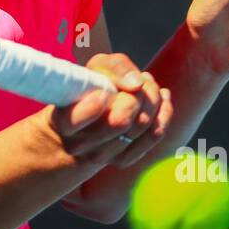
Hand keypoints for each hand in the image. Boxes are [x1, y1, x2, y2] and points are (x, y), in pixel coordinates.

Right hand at [40, 53, 171, 169]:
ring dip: (153, 98)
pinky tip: (160, 99)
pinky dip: (164, 112)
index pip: (78, 119)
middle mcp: (80, 145)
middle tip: (140, 80)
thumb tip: (136, 84)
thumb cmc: (91, 87)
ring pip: (142, 125)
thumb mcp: (96, 68)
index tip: (104, 92)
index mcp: (65, 121)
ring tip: (147, 86)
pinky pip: (156, 134)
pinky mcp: (124, 160)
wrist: (88, 119)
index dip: (95, 105)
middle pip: (121, 120)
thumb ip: (114, 67)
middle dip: (138, 93)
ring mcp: (102, 157)